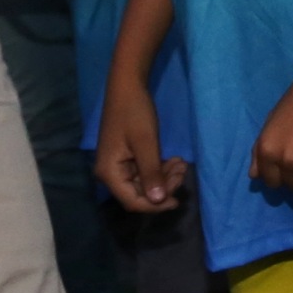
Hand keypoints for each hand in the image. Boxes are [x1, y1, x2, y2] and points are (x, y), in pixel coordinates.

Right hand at [95, 72, 188, 212]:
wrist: (127, 87)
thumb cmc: (134, 112)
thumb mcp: (146, 142)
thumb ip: (151, 173)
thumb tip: (159, 201)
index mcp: (109, 173)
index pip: (133, 202)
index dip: (155, 205)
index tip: (177, 200)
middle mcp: (110, 174)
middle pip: (139, 194)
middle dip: (164, 186)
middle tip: (183, 171)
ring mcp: (118, 166)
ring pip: (144, 183)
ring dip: (165, 177)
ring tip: (181, 163)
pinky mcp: (126, 159)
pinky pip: (144, 172)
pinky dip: (160, 169)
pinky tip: (174, 160)